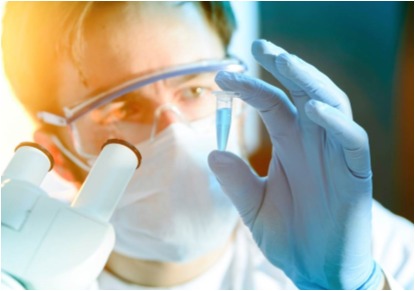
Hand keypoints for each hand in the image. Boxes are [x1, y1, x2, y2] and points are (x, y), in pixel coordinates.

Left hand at [208, 40, 382, 289]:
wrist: (315, 270)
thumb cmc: (288, 236)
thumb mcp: (253, 208)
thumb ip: (236, 182)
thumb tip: (212, 153)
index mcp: (289, 145)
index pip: (272, 103)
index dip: (250, 87)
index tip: (222, 76)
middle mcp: (312, 143)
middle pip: (303, 91)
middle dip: (284, 66)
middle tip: (258, 45)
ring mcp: (335, 155)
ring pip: (330, 103)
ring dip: (308, 80)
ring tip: (284, 62)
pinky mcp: (357, 174)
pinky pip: (351, 140)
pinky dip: (335, 122)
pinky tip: (311, 108)